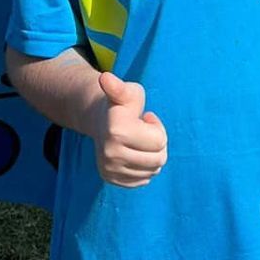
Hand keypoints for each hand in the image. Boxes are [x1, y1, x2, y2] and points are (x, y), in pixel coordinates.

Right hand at [90, 72, 167, 187]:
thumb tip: (105, 78)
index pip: (160, 141)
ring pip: (153, 171)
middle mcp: (110, 154)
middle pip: (159, 159)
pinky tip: (133, 153)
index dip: (157, 127)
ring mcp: (109, 169)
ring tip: (138, 141)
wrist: (100, 120)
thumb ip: (118, 86)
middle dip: (157, 143)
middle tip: (143, 131)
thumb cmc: (121, 103)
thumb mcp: (125, 91)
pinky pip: (143, 181)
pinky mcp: (111, 179)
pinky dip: (144, 168)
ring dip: (151, 155)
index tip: (145, 118)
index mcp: (117, 131)